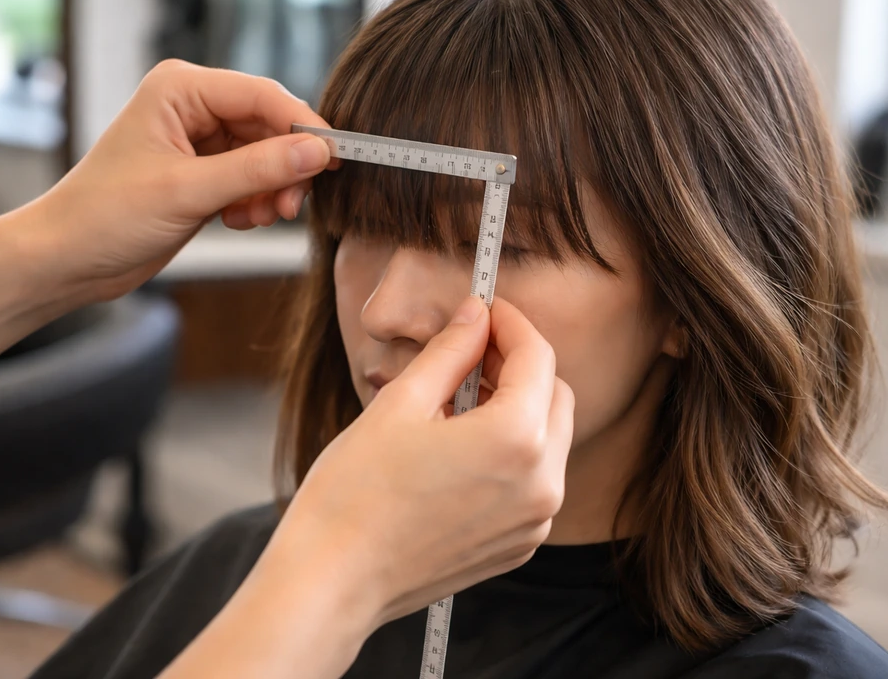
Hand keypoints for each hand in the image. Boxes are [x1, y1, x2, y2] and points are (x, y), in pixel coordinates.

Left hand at [19, 60, 332, 302]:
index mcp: (181, 89)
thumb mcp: (188, 192)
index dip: (302, 126)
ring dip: (271, 189)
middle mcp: (192, 107)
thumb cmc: (105, 215)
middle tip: (290, 205)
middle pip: (269, 126)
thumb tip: (316, 153)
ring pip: (265, 156)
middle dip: (285, 167)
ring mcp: (199, 142)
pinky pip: (251, 179)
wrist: (66, 260)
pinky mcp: (202, 174)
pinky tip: (237, 221)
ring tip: (255, 217)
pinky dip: (254, 201)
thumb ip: (256, 170)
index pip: (263, 95)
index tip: (334, 159)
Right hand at [261, 296, 573, 630]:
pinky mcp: (518, 546)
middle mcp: (541, 484)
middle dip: (519, 364)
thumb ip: (450, 351)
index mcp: (516, 440)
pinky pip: (535, 480)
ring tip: (456, 400)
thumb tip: (475, 315)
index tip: (484, 309)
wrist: (333, 579)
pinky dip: (513, 451)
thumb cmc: (354, 493)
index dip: (511, 322)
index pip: (538, 357)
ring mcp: (534, 522)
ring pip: (550, 438)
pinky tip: (461, 445)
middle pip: (555, 395)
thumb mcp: (401, 403)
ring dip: (518, 407)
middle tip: (470, 350)